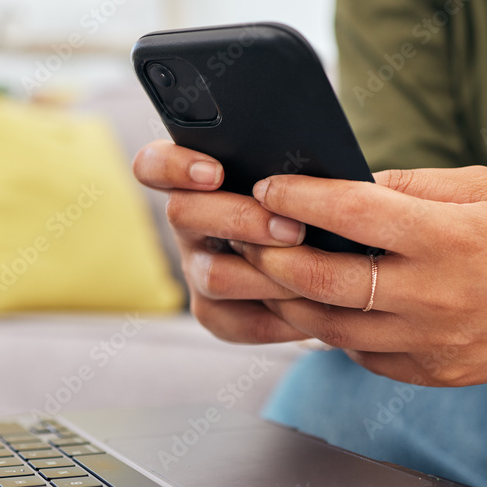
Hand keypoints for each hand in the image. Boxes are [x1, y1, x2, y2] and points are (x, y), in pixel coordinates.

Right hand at [133, 140, 310, 342]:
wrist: (333, 262)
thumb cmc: (308, 199)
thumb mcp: (298, 175)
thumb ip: (287, 168)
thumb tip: (310, 172)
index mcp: (195, 177)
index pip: (153, 165)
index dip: (173, 167)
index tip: (214, 173)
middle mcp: (187, 223)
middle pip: (182, 213)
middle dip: (241, 220)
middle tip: (293, 230)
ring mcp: (196, 269)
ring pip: (214, 275)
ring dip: (270, 273)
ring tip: (316, 270)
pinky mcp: (215, 313)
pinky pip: (243, 322)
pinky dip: (284, 317)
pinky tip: (317, 307)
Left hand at [231, 166, 486, 385]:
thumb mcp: (483, 187)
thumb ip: (409, 188)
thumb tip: (343, 184)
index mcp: (450, 238)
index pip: (352, 214)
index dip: (298, 197)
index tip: (267, 186)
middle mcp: (437, 297)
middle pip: (324, 282)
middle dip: (270, 257)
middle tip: (243, 236)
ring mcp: (434, 344)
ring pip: (330, 329)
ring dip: (287, 300)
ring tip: (265, 273)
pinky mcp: (434, 374)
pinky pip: (362, 355)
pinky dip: (332, 330)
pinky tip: (319, 306)